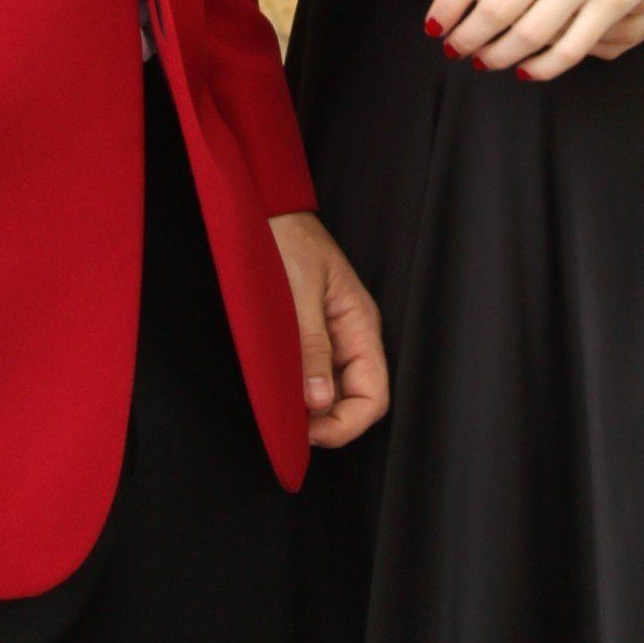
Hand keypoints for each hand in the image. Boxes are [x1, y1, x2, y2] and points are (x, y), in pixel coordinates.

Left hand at [268, 212, 388, 448]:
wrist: (270, 209)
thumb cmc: (289, 239)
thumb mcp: (299, 291)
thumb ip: (311, 345)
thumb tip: (319, 399)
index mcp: (360, 325)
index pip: (373, 396)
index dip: (345, 424)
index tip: (309, 433)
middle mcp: (352, 336)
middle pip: (356, 400)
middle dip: (327, 423)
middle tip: (290, 427)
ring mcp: (333, 336)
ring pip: (335, 393)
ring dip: (312, 410)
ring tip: (282, 411)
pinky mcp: (312, 334)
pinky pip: (316, 375)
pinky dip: (301, 392)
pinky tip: (280, 392)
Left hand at [425, 0, 643, 81]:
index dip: (447, 6)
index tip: (433, 27)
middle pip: (496, 8)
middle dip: (468, 37)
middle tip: (454, 49)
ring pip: (529, 34)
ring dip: (499, 55)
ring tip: (482, 60)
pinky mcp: (616, 0)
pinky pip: (570, 48)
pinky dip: (542, 66)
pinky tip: (524, 69)